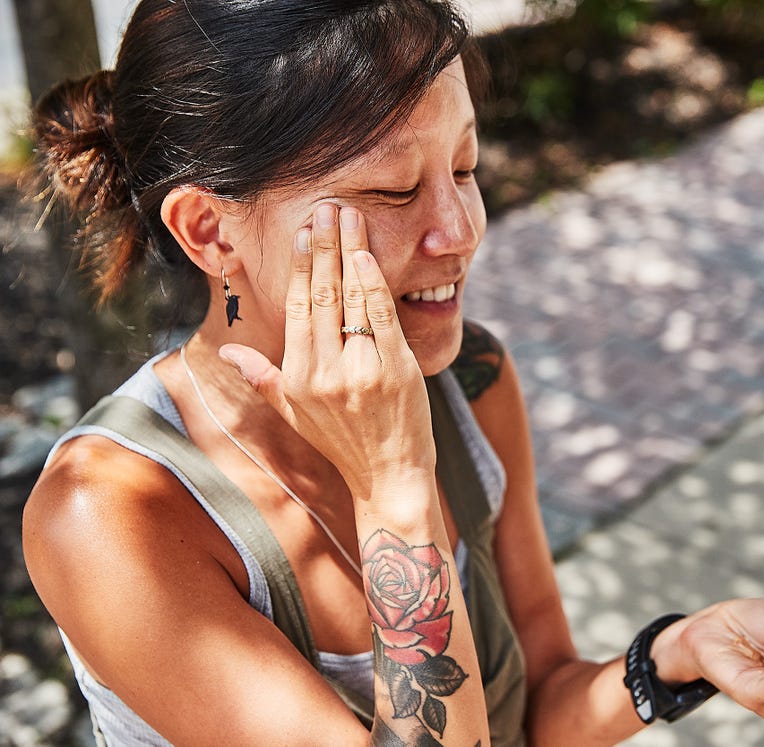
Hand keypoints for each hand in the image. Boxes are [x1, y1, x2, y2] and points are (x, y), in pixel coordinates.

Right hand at [219, 202, 435, 498]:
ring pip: (352, 299)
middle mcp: (324, 372)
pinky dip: (375, 283)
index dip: (300, 267)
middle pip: (322, 295)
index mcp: (297, 376)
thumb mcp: (293, 413)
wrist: (389, 476)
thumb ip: (261, 377)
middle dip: (324, 247)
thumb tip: (223, 354)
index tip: (303, 232)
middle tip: (327, 207)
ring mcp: (362, 371)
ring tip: (351, 216)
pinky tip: (369, 255)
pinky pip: (382, 317)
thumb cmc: (341, 443)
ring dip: (350, 252)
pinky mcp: (397, 370)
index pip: (297, 308)